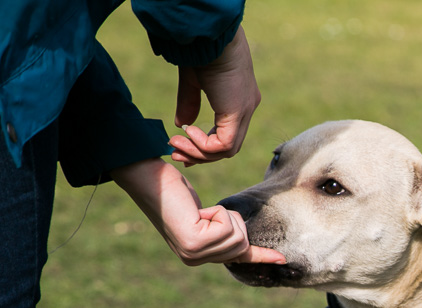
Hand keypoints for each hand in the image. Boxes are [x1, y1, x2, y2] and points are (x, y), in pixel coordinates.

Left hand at [111, 158, 285, 265]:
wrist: (150, 181)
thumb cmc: (175, 193)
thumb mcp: (204, 216)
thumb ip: (221, 233)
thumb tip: (244, 246)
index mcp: (196, 257)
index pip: (236, 257)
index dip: (260, 256)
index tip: (282, 259)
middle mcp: (194, 260)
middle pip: (242, 243)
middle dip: (234, 221)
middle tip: (207, 213)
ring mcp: (193, 254)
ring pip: (237, 235)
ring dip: (226, 216)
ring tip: (202, 212)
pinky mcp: (194, 242)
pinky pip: (227, 225)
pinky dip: (219, 211)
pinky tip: (199, 211)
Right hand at [170, 26, 259, 165]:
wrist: (209, 38)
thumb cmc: (201, 51)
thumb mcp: (193, 82)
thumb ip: (190, 104)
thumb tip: (181, 125)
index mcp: (239, 100)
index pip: (228, 135)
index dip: (205, 147)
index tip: (182, 147)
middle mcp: (247, 108)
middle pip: (228, 148)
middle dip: (200, 155)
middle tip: (175, 154)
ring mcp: (245, 112)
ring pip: (227, 151)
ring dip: (198, 152)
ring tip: (175, 143)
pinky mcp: (238, 113)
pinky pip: (224, 145)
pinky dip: (203, 145)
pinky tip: (187, 131)